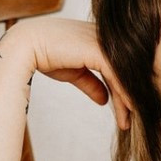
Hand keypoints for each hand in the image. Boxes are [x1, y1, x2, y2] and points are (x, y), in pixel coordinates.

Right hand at [7, 18, 132, 128]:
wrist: (26, 47)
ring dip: (128, 100)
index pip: (120, 67)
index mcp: (100, 40)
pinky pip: (118, 76)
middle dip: (130, 97)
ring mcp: (103, 43)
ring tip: (129, 121)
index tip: (128, 111)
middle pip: (126, 71)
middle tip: (134, 120)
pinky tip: (130, 109)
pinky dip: (125, 94)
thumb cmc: (46, 55)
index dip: (124, 90)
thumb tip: (104, 99)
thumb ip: (91, 83)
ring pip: (124, 75)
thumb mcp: (74, 72)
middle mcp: (106, 39)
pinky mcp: (98, 51)